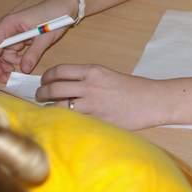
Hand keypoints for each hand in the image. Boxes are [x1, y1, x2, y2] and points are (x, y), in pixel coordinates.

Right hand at [0, 0, 77, 81]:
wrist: (66, 6)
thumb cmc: (55, 16)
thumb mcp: (45, 37)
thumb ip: (33, 53)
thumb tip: (24, 70)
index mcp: (9, 23)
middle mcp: (8, 28)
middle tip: (7, 80)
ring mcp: (14, 33)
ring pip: (4, 53)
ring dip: (9, 64)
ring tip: (20, 72)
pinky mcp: (21, 37)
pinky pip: (14, 52)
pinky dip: (17, 60)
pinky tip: (25, 65)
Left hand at [37, 64, 166, 129]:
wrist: (152, 100)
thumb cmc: (134, 89)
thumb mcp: (108, 76)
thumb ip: (88, 80)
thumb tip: (68, 87)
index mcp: (93, 71)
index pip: (60, 70)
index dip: (47, 76)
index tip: (44, 81)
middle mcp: (89, 85)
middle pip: (54, 87)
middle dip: (41, 92)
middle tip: (39, 96)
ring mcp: (91, 103)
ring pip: (58, 105)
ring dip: (48, 108)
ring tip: (46, 110)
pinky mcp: (96, 119)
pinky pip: (72, 119)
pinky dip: (62, 120)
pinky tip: (60, 122)